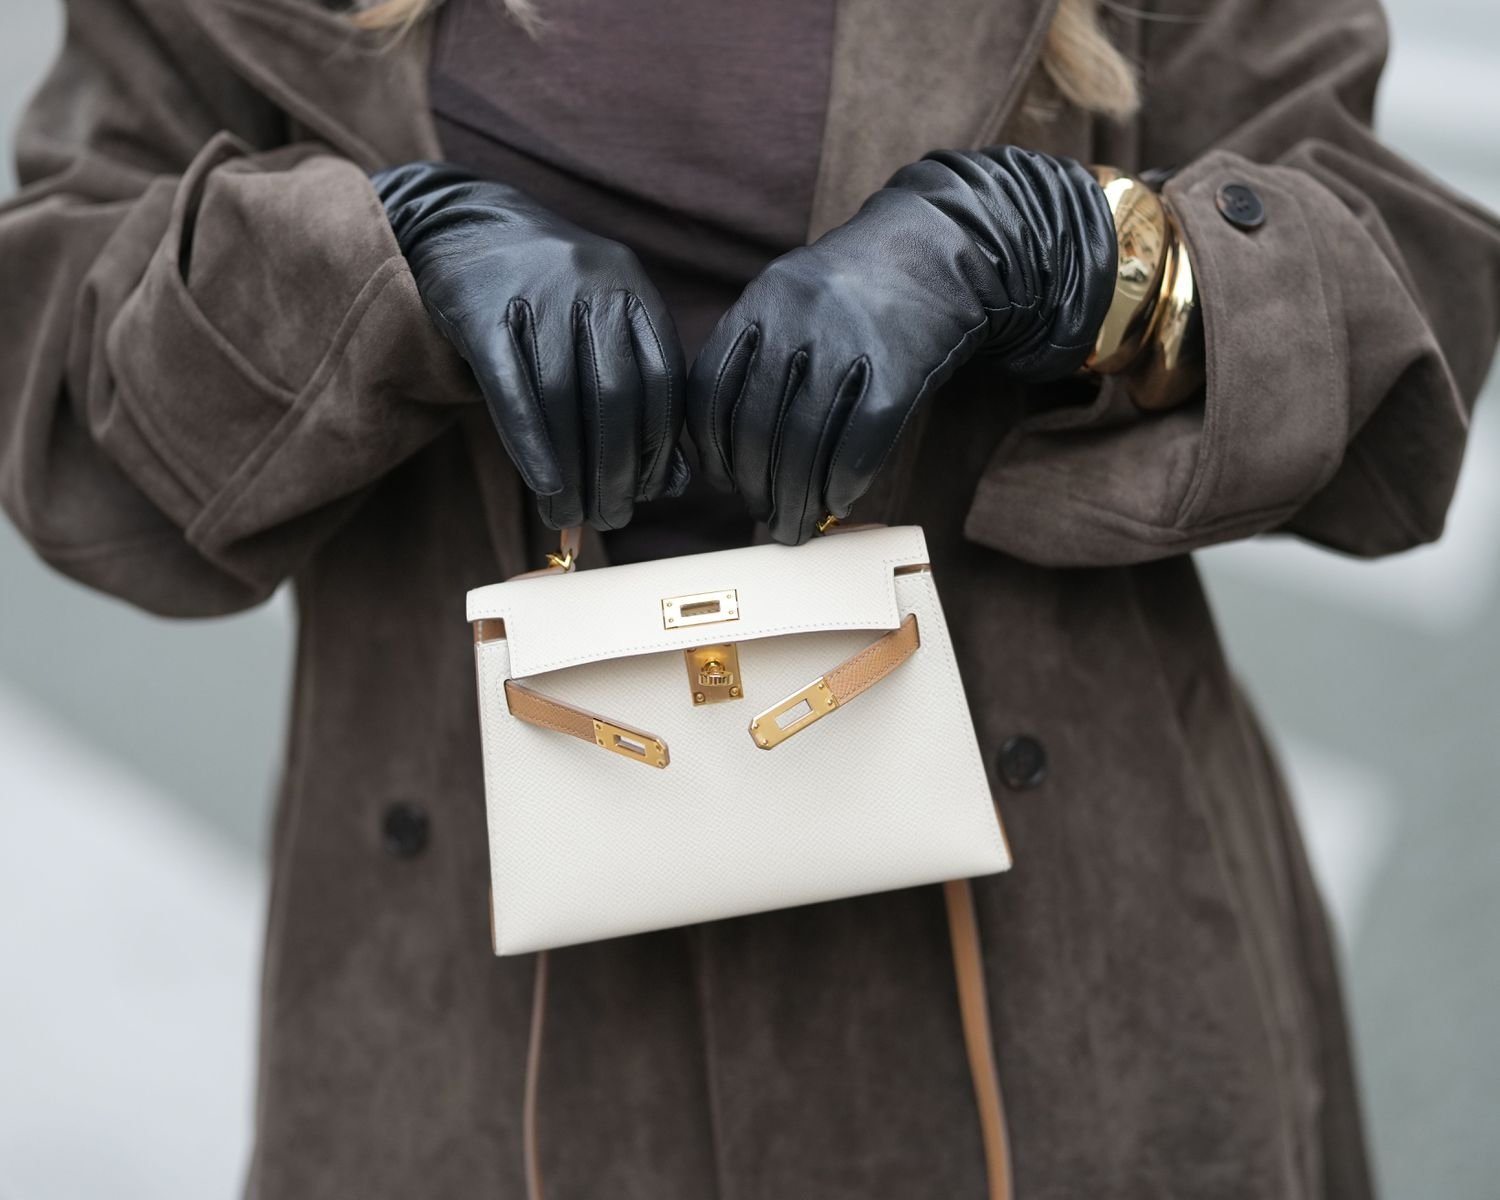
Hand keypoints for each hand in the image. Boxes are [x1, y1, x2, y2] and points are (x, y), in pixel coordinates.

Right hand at [372, 162, 688, 529]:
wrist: (463, 226)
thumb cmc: (546, 298)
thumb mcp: (600, 326)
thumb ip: (639, 391)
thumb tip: (673, 483)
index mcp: (631, 285)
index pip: (662, 381)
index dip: (659, 447)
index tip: (648, 493)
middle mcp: (590, 281)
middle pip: (614, 395)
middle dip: (615, 471)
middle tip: (610, 518)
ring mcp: (533, 291)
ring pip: (561, 397)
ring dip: (570, 470)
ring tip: (569, 515)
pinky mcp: (478, 309)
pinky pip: (509, 388)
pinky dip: (529, 443)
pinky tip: (543, 483)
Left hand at [687, 146, 1115, 543]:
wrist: (943, 251)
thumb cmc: (858, 290)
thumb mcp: (792, 296)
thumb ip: (756, 354)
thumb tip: (727, 449)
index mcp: (763, 300)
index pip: (713, 390)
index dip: (711, 450)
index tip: (721, 481)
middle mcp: (800, 318)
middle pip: (756, 425)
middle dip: (754, 487)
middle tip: (764, 517)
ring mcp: (851, 342)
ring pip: (804, 442)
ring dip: (796, 498)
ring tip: (795, 525)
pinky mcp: (899, 367)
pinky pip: (860, 441)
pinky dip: (843, 482)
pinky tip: (838, 501)